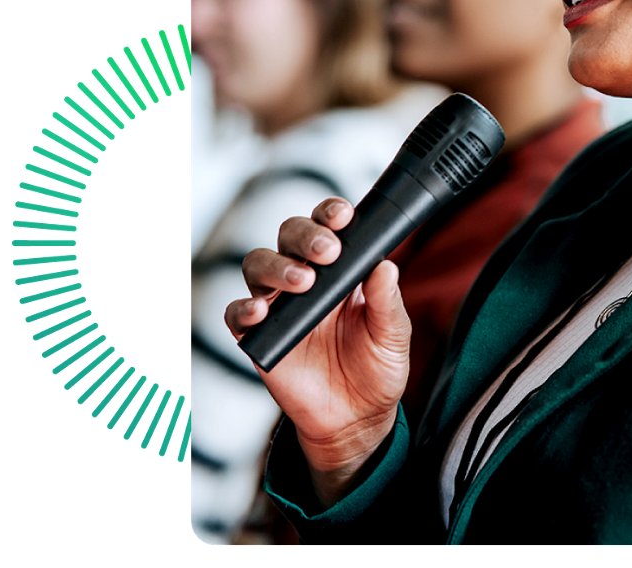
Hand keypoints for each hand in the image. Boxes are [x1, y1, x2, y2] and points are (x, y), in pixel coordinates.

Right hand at [224, 197, 410, 504]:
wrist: (356, 419)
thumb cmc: (377, 367)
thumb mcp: (393, 334)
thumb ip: (388, 300)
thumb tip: (386, 264)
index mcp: (342, 267)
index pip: (330, 225)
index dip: (331, 213)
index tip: (343, 216)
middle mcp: (307, 277)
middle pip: (290, 234)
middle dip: (306, 235)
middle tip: (327, 253)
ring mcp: (280, 305)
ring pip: (259, 264)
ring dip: (278, 266)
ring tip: (303, 282)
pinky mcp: (259, 336)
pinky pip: (237, 314)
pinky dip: (244, 309)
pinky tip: (261, 312)